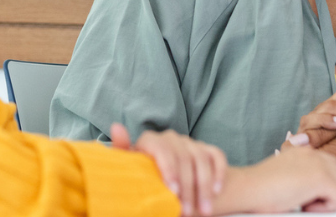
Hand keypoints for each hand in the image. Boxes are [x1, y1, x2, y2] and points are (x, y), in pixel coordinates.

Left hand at [111, 123, 226, 215]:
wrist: (168, 182)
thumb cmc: (145, 178)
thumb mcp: (134, 169)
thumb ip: (124, 152)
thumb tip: (117, 128)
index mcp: (150, 141)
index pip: (162, 149)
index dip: (168, 169)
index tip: (172, 191)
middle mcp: (171, 138)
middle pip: (183, 158)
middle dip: (187, 188)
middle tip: (186, 210)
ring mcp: (190, 143)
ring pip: (201, 160)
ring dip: (204, 188)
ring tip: (204, 210)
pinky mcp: (207, 149)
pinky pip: (217, 157)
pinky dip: (219, 174)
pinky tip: (218, 191)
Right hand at [213, 145, 335, 213]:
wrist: (247, 187)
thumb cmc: (257, 187)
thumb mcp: (284, 175)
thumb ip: (301, 176)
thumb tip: (314, 190)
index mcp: (303, 151)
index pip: (330, 165)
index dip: (325, 185)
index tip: (315, 195)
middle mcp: (313, 154)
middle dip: (329, 192)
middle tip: (307, 202)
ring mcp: (319, 164)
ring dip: (328, 200)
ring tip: (305, 203)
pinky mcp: (321, 178)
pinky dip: (326, 207)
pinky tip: (305, 205)